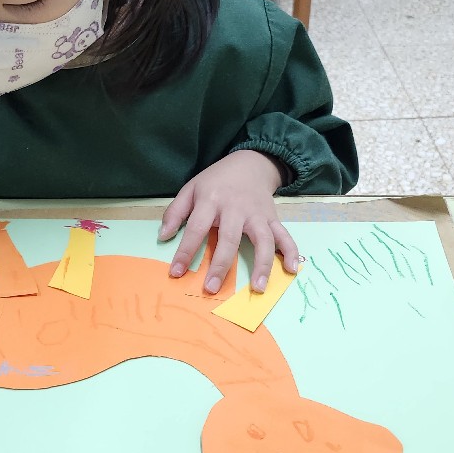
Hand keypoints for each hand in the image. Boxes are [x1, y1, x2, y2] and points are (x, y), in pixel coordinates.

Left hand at [159, 151, 299, 294]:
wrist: (250, 163)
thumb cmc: (216, 181)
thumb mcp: (191, 188)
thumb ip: (175, 212)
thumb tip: (163, 237)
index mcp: (211, 200)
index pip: (196, 228)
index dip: (186, 251)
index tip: (176, 272)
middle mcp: (236, 208)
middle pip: (229, 238)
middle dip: (220, 265)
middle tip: (211, 288)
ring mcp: (257, 214)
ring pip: (263, 240)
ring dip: (262, 264)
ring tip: (257, 288)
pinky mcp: (272, 218)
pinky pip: (284, 236)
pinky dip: (290, 252)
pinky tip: (290, 270)